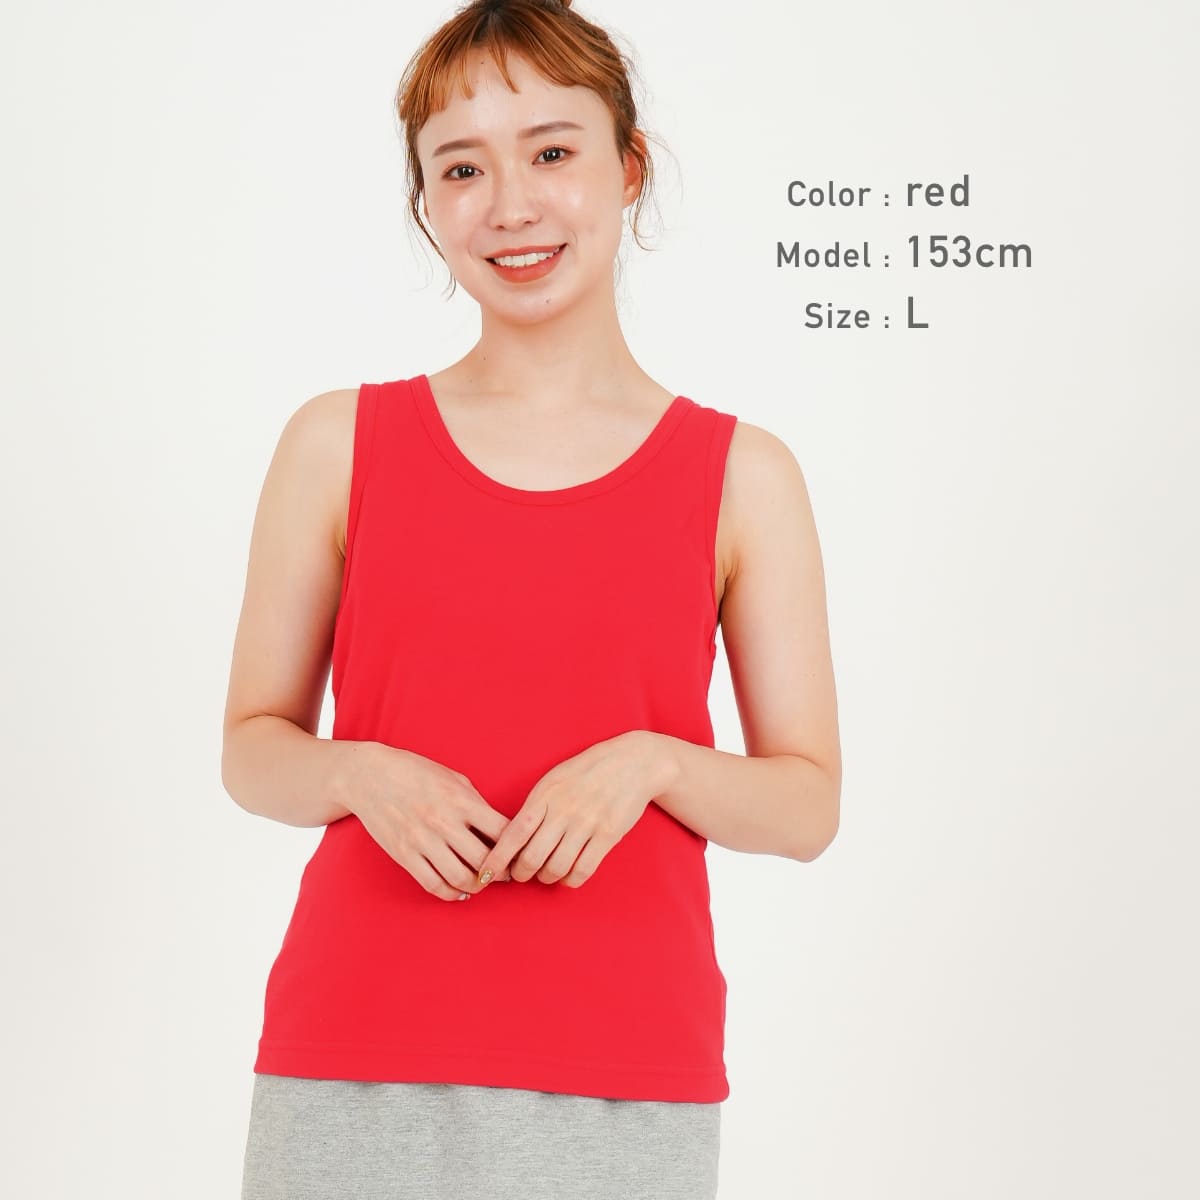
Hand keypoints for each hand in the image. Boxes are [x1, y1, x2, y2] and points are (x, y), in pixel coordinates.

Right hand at [346, 743, 514, 901]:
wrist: (370, 775)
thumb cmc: (417, 773)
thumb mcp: (454, 779)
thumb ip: (477, 804)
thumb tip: (501, 830)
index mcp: (461, 800)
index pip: (502, 832)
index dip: (517, 846)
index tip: (521, 852)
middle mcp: (443, 822)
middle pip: (484, 860)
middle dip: (501, 872)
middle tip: (506, 874)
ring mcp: (422, 840)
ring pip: (460, 878)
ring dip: (477, 886)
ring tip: (483, 883)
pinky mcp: (404, 854)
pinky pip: (433, 884)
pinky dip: (451, 893)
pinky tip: (459, 890)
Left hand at [475, 731, 672, 889]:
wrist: (632, 762)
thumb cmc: (587, 771)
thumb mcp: (554, 780)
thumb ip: (534, 806)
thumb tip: (512, 838)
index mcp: (545, 794)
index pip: (514, 832)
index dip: (497, 858)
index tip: (485, 874)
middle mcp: (564, 810)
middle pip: (532, 857)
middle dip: (521, 873)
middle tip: (521, 874)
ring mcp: (587, 824)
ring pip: (556, 868)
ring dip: (546, 878)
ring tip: (546, 874)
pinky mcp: (608, 835)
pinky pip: (583, 870)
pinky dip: (570, 880)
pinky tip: (568, 875)